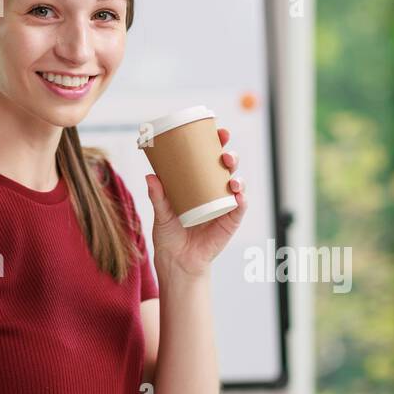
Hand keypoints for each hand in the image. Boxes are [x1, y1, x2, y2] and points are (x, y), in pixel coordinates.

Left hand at [145, 126, 246, 277]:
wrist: (177, 261)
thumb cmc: (169, 235)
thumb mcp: (161, 213)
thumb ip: (158, 197)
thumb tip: (151, 176)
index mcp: (199, 183)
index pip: (211, 158)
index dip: (218, 143)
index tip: (219, 131)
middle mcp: (214, 191)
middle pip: (227, 168)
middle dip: (230, 156)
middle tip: (224, 154)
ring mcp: (224, 205)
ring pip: (237, 184)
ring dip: (238, 176)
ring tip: (231, 177)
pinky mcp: (230, 222)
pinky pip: (240, 208)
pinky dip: (242, 200)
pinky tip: (239, 195)